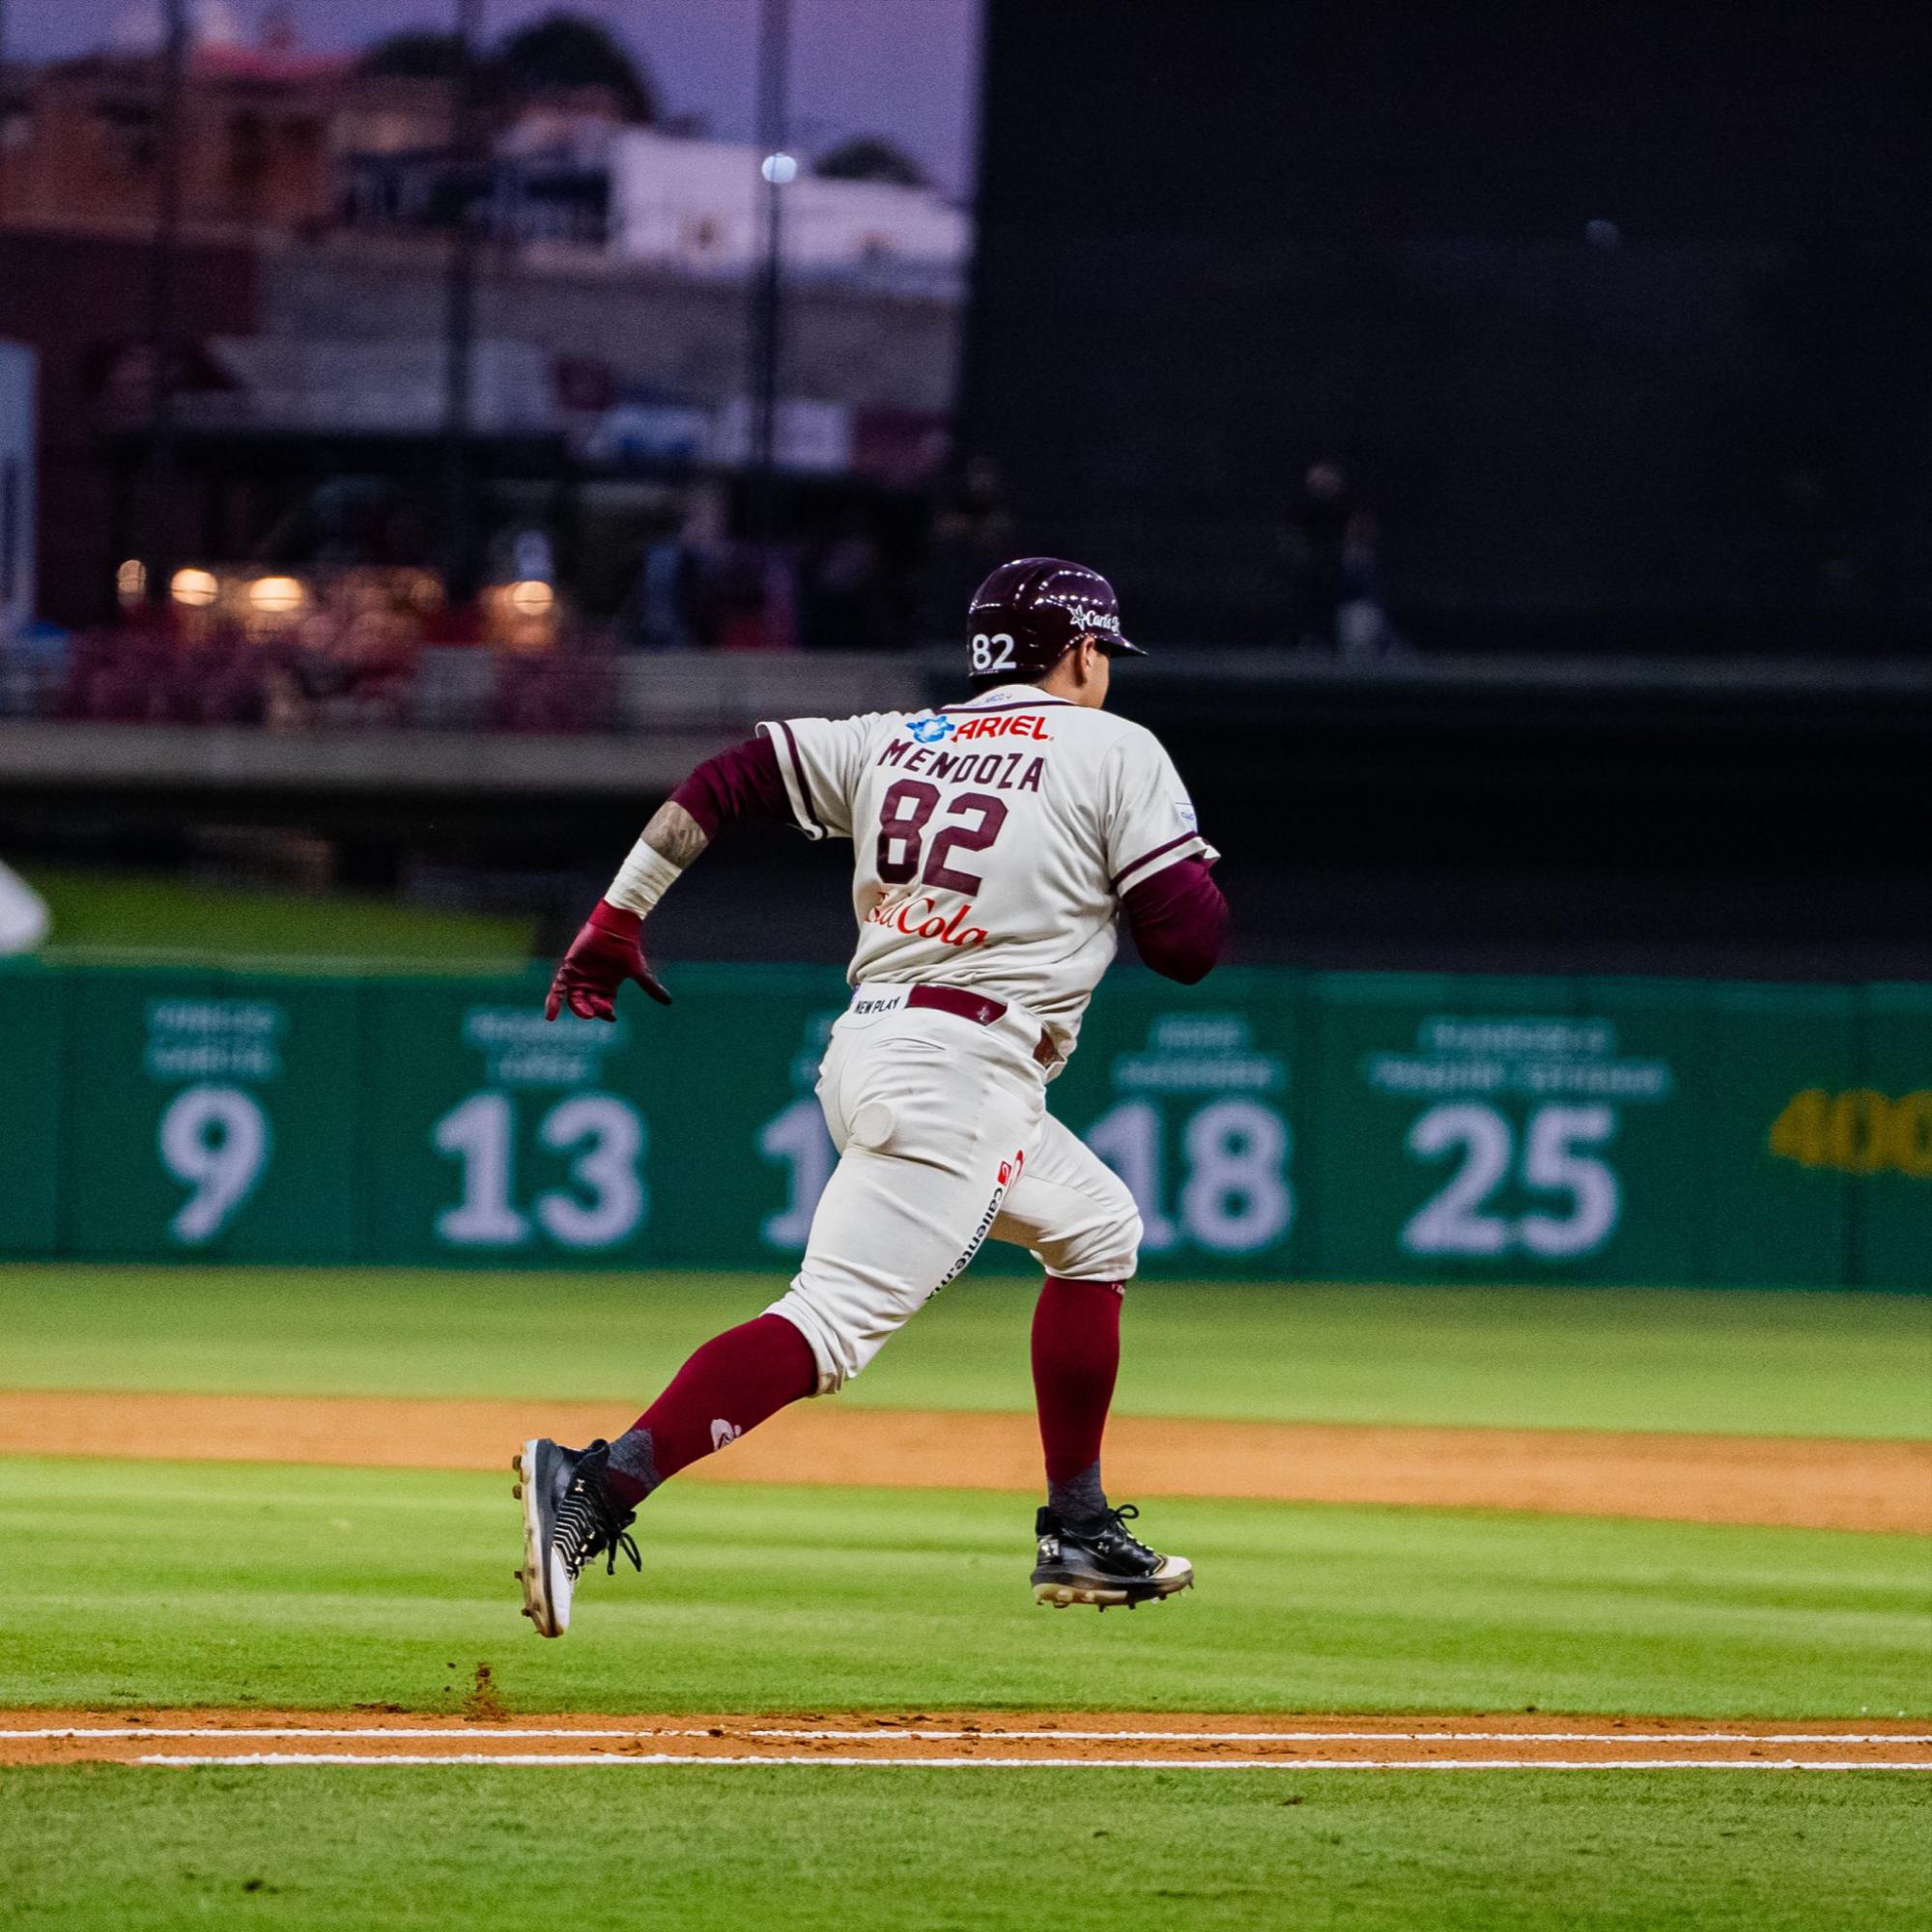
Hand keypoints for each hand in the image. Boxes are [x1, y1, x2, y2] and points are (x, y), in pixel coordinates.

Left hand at [544, 900, 671, 1020]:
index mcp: (607, 987)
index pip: (603, 1007)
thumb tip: (669, 1001)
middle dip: (592, 1011)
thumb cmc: (627, 948)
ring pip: (574, 999)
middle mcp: (592, 984)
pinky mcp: (569, 969)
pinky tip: (550, 1015)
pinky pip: (558, 988)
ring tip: (584, 1012)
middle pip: (588, 1005)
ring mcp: (579, 977)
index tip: (611, 1016)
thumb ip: (650, 987)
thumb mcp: (638, 971)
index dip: (606, 1013)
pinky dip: (553, 1001)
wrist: (616, 928)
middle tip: (596, 1011)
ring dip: (577, 1009)